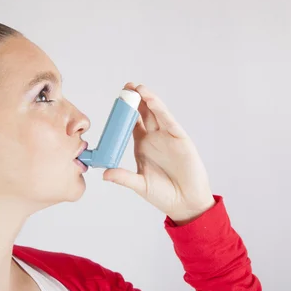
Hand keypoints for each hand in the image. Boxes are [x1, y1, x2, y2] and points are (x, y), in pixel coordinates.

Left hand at [103, 83, 214, 224]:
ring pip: (156, 113)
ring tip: (137, 88)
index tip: (116, 101)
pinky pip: (168, 121)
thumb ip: (123, 177)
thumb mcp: (140, 185)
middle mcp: (154, 138)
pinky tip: (150, 100)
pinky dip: (159, 109)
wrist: (185, 203)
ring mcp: (167, 137)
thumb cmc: (164, 195)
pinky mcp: (180, 138)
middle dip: (135, 100)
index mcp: (142, 146)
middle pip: (143, 114)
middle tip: (126, 87)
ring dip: (147, 99)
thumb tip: (104, 174)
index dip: (124, 113)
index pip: (131, 124)